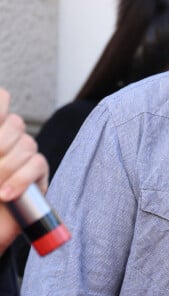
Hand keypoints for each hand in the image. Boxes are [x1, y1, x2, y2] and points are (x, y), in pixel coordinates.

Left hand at [0, 88, 48, 252]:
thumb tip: (4, 109)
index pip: (2, 101)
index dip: (0, 105)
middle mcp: (6, 142)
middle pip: (15, 123)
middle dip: (0, 145)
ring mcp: (23, 158)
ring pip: (27, 145)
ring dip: (7, 167)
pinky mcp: (38, 176)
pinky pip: (37, 166)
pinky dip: (20, 180)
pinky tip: (4, 194)